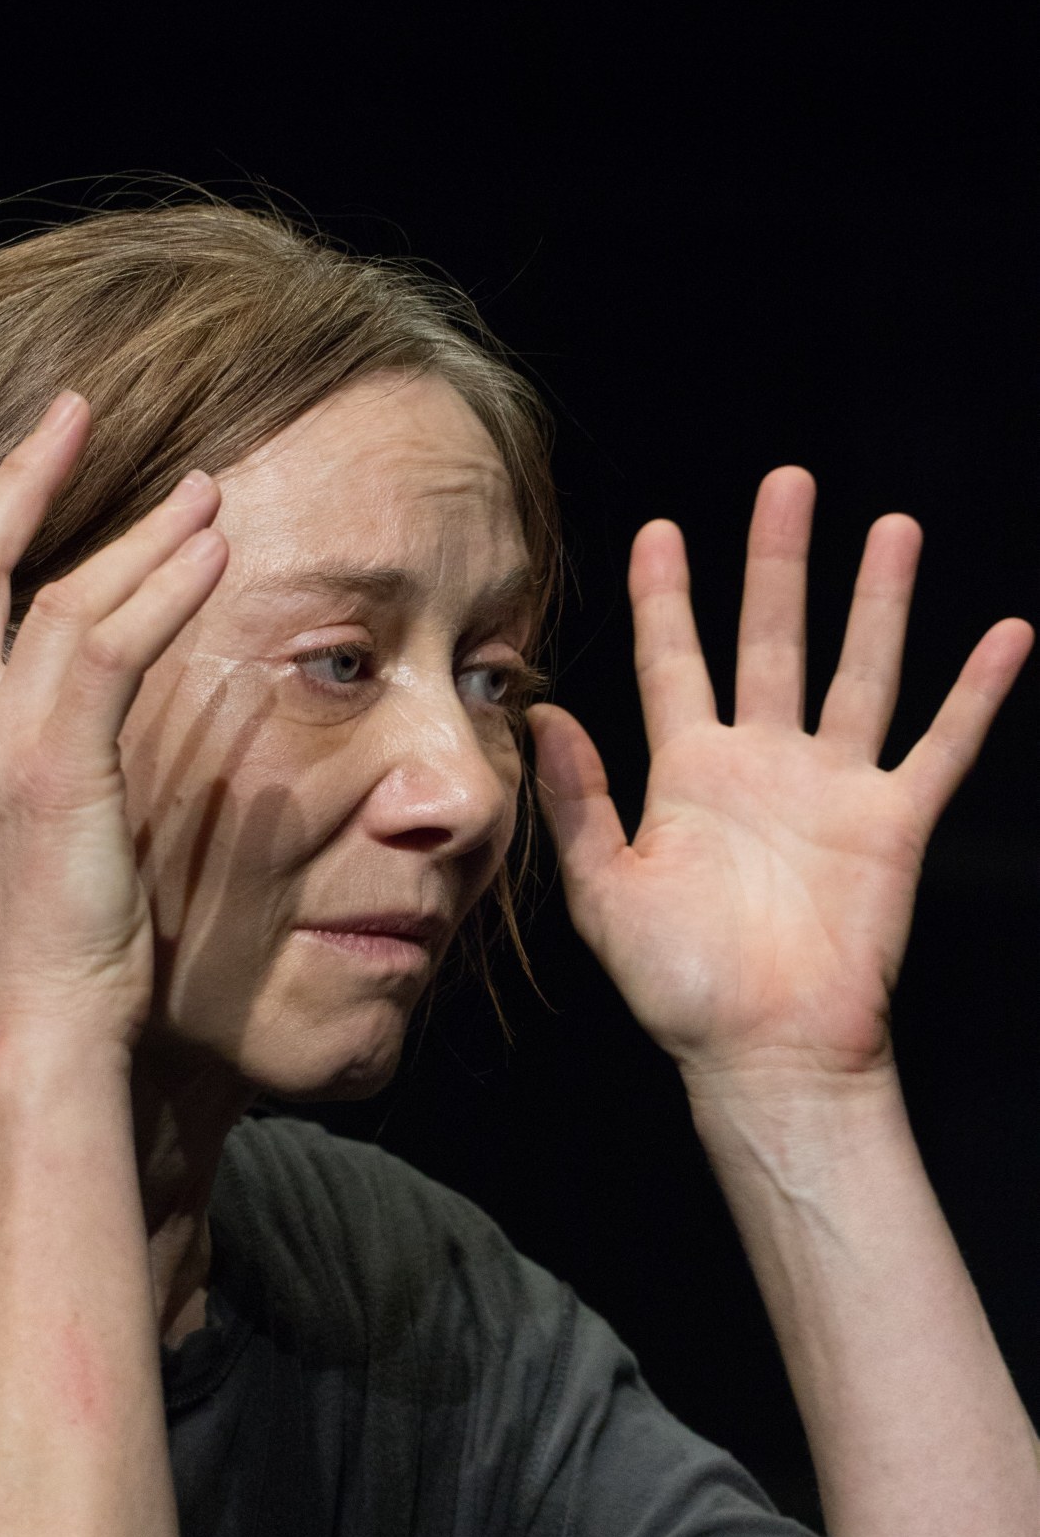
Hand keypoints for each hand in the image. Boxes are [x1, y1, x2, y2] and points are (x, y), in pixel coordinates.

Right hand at [0, 395, 227, 1057]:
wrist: (27, 1040)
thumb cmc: (34, 967)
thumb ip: (7, 778)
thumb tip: (60, 746)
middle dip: (16, 475)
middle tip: (69, 408)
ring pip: (48, 587)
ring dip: (135, 529)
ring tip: (203, 487)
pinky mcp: (50, 763)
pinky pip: (109, 641)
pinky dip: (165, 586)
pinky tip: (214, 552)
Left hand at [528, 467, 1031, 1088]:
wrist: (765, 1052)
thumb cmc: (681, 988)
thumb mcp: (605, 891)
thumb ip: (581, 802)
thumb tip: (544, 717)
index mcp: (689, 775)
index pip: (675, 662)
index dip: (665, 597)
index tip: (657, 531)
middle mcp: (764, 765)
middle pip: (773, 640)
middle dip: (778, 563)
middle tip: (787, 483)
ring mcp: (832, 789)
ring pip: (861, 671)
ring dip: (878, 600)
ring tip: (892, 526)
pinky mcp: (892, 823)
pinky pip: (944, 745)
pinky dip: (977, 692)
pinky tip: (1009, 634)